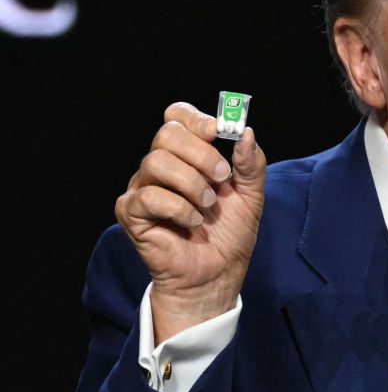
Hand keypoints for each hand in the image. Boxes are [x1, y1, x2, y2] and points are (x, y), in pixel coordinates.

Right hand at [114, 102, 266, 343]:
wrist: (217, 275)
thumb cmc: (230, 234)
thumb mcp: (251, 195)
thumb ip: (250, 164)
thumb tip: (245, 132)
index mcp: (187, 156)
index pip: (177, 117)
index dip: (196, 119)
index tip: (219, 132)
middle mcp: (161, 167)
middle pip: (167, 134)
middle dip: (201, 154)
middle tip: (222, 180)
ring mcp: (142, 189)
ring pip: (157, 162)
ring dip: (192, 184)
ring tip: (208, 207)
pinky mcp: (131, 213)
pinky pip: (148, 196)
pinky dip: (178, 208)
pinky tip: (193, 222)